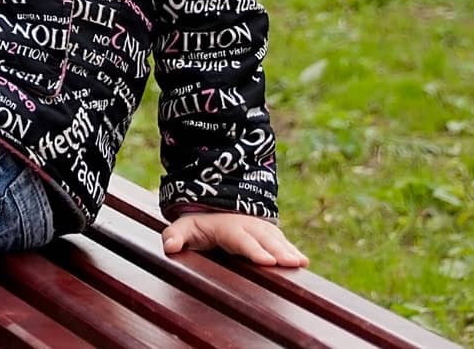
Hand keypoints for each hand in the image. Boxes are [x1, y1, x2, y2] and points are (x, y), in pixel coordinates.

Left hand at [162, 211, 309, 267]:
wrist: (214, 208)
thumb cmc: (198, 224)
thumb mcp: (183, 227)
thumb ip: (175, 235)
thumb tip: (170, 246)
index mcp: (226, 227)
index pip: (241, 240)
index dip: (254, 250)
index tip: (268, 261)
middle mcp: (246, 226)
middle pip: (264, 240)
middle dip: (278, 251)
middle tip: (292, 264)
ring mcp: (259, 229)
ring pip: (276, 239)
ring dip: (289, 250)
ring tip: (301, 263)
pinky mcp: (267, 235)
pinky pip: (281, 241)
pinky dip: (292, 250)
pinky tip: (303, 262)